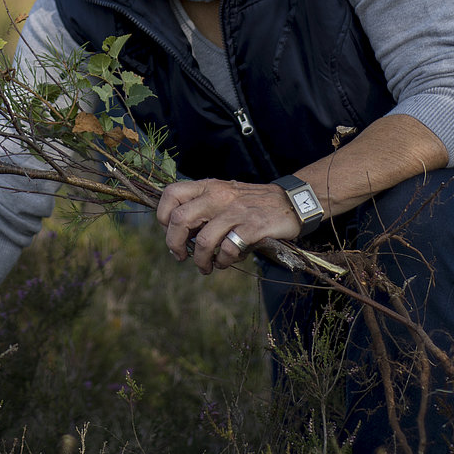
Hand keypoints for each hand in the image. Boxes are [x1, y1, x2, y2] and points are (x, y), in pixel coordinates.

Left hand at [157, 176, 302, 276]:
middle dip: (174, 244)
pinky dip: (224, 261)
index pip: (171, 193)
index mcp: (208, 186)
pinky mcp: (253, 226)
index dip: (162, 216)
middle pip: (179, 219)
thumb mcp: (224, 195)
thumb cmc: (252, 203)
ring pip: (204, 240)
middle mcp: (218, 195)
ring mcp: (236, 210)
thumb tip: (178, 235)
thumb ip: (202, 208)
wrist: (291, 202)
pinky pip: (229, 249)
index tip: (170, 232)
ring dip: (201, 260)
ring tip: (206, 267)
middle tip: (180, 256)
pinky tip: (228, 261)